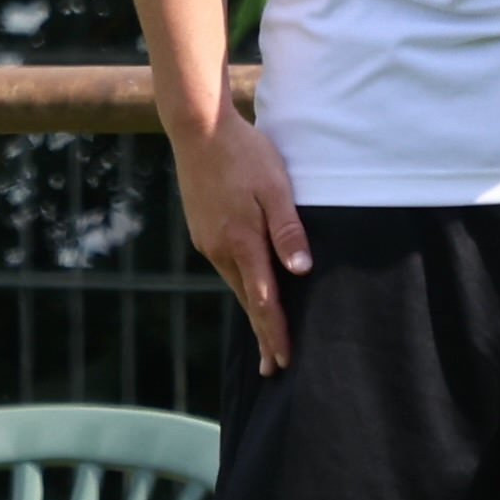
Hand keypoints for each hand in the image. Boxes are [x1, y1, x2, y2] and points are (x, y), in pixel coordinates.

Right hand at [167, 104, 310, 373]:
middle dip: (263, 335)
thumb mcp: (276, 187)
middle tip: (273, 369)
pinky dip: (243, 286)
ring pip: (237, 284)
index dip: (275, 333)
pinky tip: (252, 291)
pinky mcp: (204, 231)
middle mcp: (220, 249)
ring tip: (267, 337)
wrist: (199, 130)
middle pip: (248, 301)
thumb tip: (301, 271)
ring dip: (253, 311)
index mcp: (241, 242)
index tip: (284, 361)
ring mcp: (208, 241)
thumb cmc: (245, 154)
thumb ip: (288, 230)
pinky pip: (229, 266)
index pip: (263, 300)